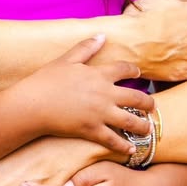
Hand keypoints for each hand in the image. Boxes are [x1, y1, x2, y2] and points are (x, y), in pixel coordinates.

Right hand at [11, 35, 153, 157]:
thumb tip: (102, 35)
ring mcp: (100, 113)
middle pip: (136, 98)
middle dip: (148, 104)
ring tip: (148, 130)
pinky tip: (131, 150)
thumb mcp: (66, 59)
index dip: (134, 71)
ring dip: (143, 127)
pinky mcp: (92, 130)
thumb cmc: (46, 80)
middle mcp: (105, 94)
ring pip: (131, 121)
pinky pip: (113, 140)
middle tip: (153, 107)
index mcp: (99, 74)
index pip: (124, 69)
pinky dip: (124, 146)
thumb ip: (86, 47)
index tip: (139, 74)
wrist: (33, 104)